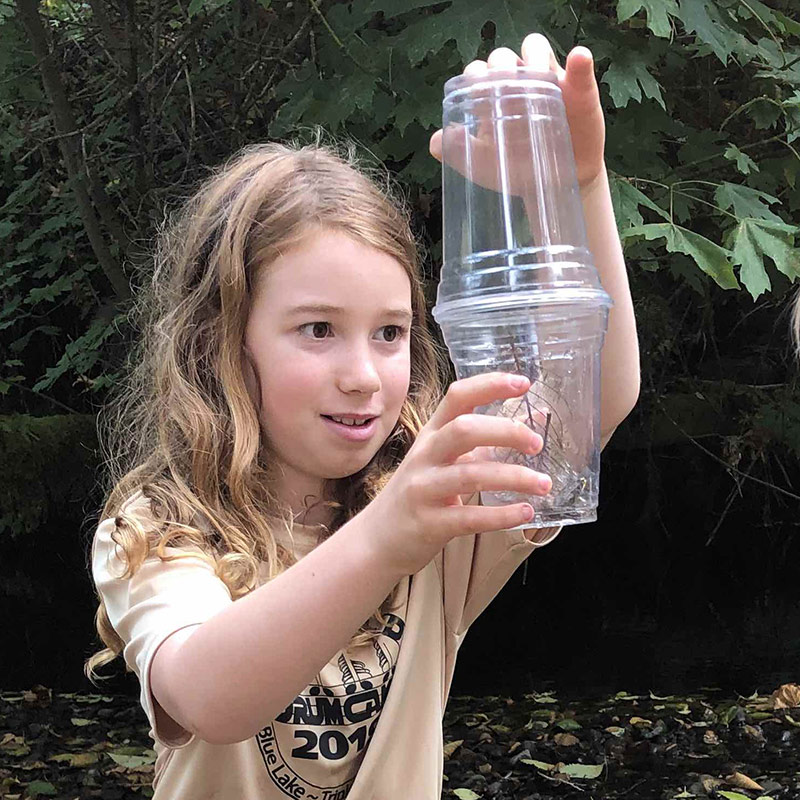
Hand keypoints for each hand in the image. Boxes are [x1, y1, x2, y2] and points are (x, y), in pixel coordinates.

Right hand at [358, 373, 551, 577]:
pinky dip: (501, 515)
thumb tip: (536, 420)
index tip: (523, 382)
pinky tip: (525, 512)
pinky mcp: (428, 523)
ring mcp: (424, 488)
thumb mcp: (446, 460)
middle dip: (506, 431)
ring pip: (471, 475)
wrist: (377, 540)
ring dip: (514, 478)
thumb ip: (487, 441)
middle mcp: (425, 456)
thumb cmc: (421, 492)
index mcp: (431, 434)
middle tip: (537, 444)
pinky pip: (469, 517)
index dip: (490, 385)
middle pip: (464, 429)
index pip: (458, 397)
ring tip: (544, 484)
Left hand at [429, 33, 605, 192]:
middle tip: (500, 92)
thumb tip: (435, 141)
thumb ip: (458, 152)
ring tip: (534, 78)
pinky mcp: (578, 91)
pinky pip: (580, 67)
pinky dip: (579, 61)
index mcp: (494, 95)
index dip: (475, 77)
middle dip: (498, 67)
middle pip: (504, 57)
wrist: (551, 188)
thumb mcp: (482, 165)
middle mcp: (518, 82)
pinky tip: (576, 60)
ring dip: (532, 57)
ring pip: (536, 49)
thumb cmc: (515, 170)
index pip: (480, 70)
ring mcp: (549, 82)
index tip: (475, 99)